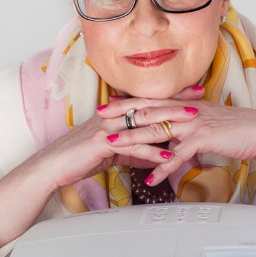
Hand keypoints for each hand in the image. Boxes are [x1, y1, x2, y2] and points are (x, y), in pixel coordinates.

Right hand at [31, 87, 202, 189]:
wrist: (55, 164)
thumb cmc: (80, 156)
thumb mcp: (112, 152)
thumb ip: (133, 151)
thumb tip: (153, 156)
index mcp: (115, 112)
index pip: (148, 100)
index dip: (171, 95)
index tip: (193, 92)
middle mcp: (113, 114)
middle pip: (150, 104)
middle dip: (177, 101)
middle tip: (201, 99)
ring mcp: (108, 126)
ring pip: (145, 121)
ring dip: (171, 122)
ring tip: (193, 124)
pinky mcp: (104, 142)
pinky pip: (134, 145)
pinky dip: (153, 152)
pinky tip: (169, 158)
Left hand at [97, 94, 255, 186]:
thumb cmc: (233, 129)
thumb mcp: (203, 124)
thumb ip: (184, 129)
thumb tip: (170, 140)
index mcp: (184, 105)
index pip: (150, 101)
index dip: (128, 102)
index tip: (107, 105)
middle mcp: (186, 110)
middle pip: (147, 111)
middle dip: (122, 114)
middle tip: (99, 118)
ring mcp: (193, 123)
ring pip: (157, 130)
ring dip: (133, 139)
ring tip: (113, 146)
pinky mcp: (203, 138)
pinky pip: (178, 155)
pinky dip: (162, 168)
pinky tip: (150, 179)